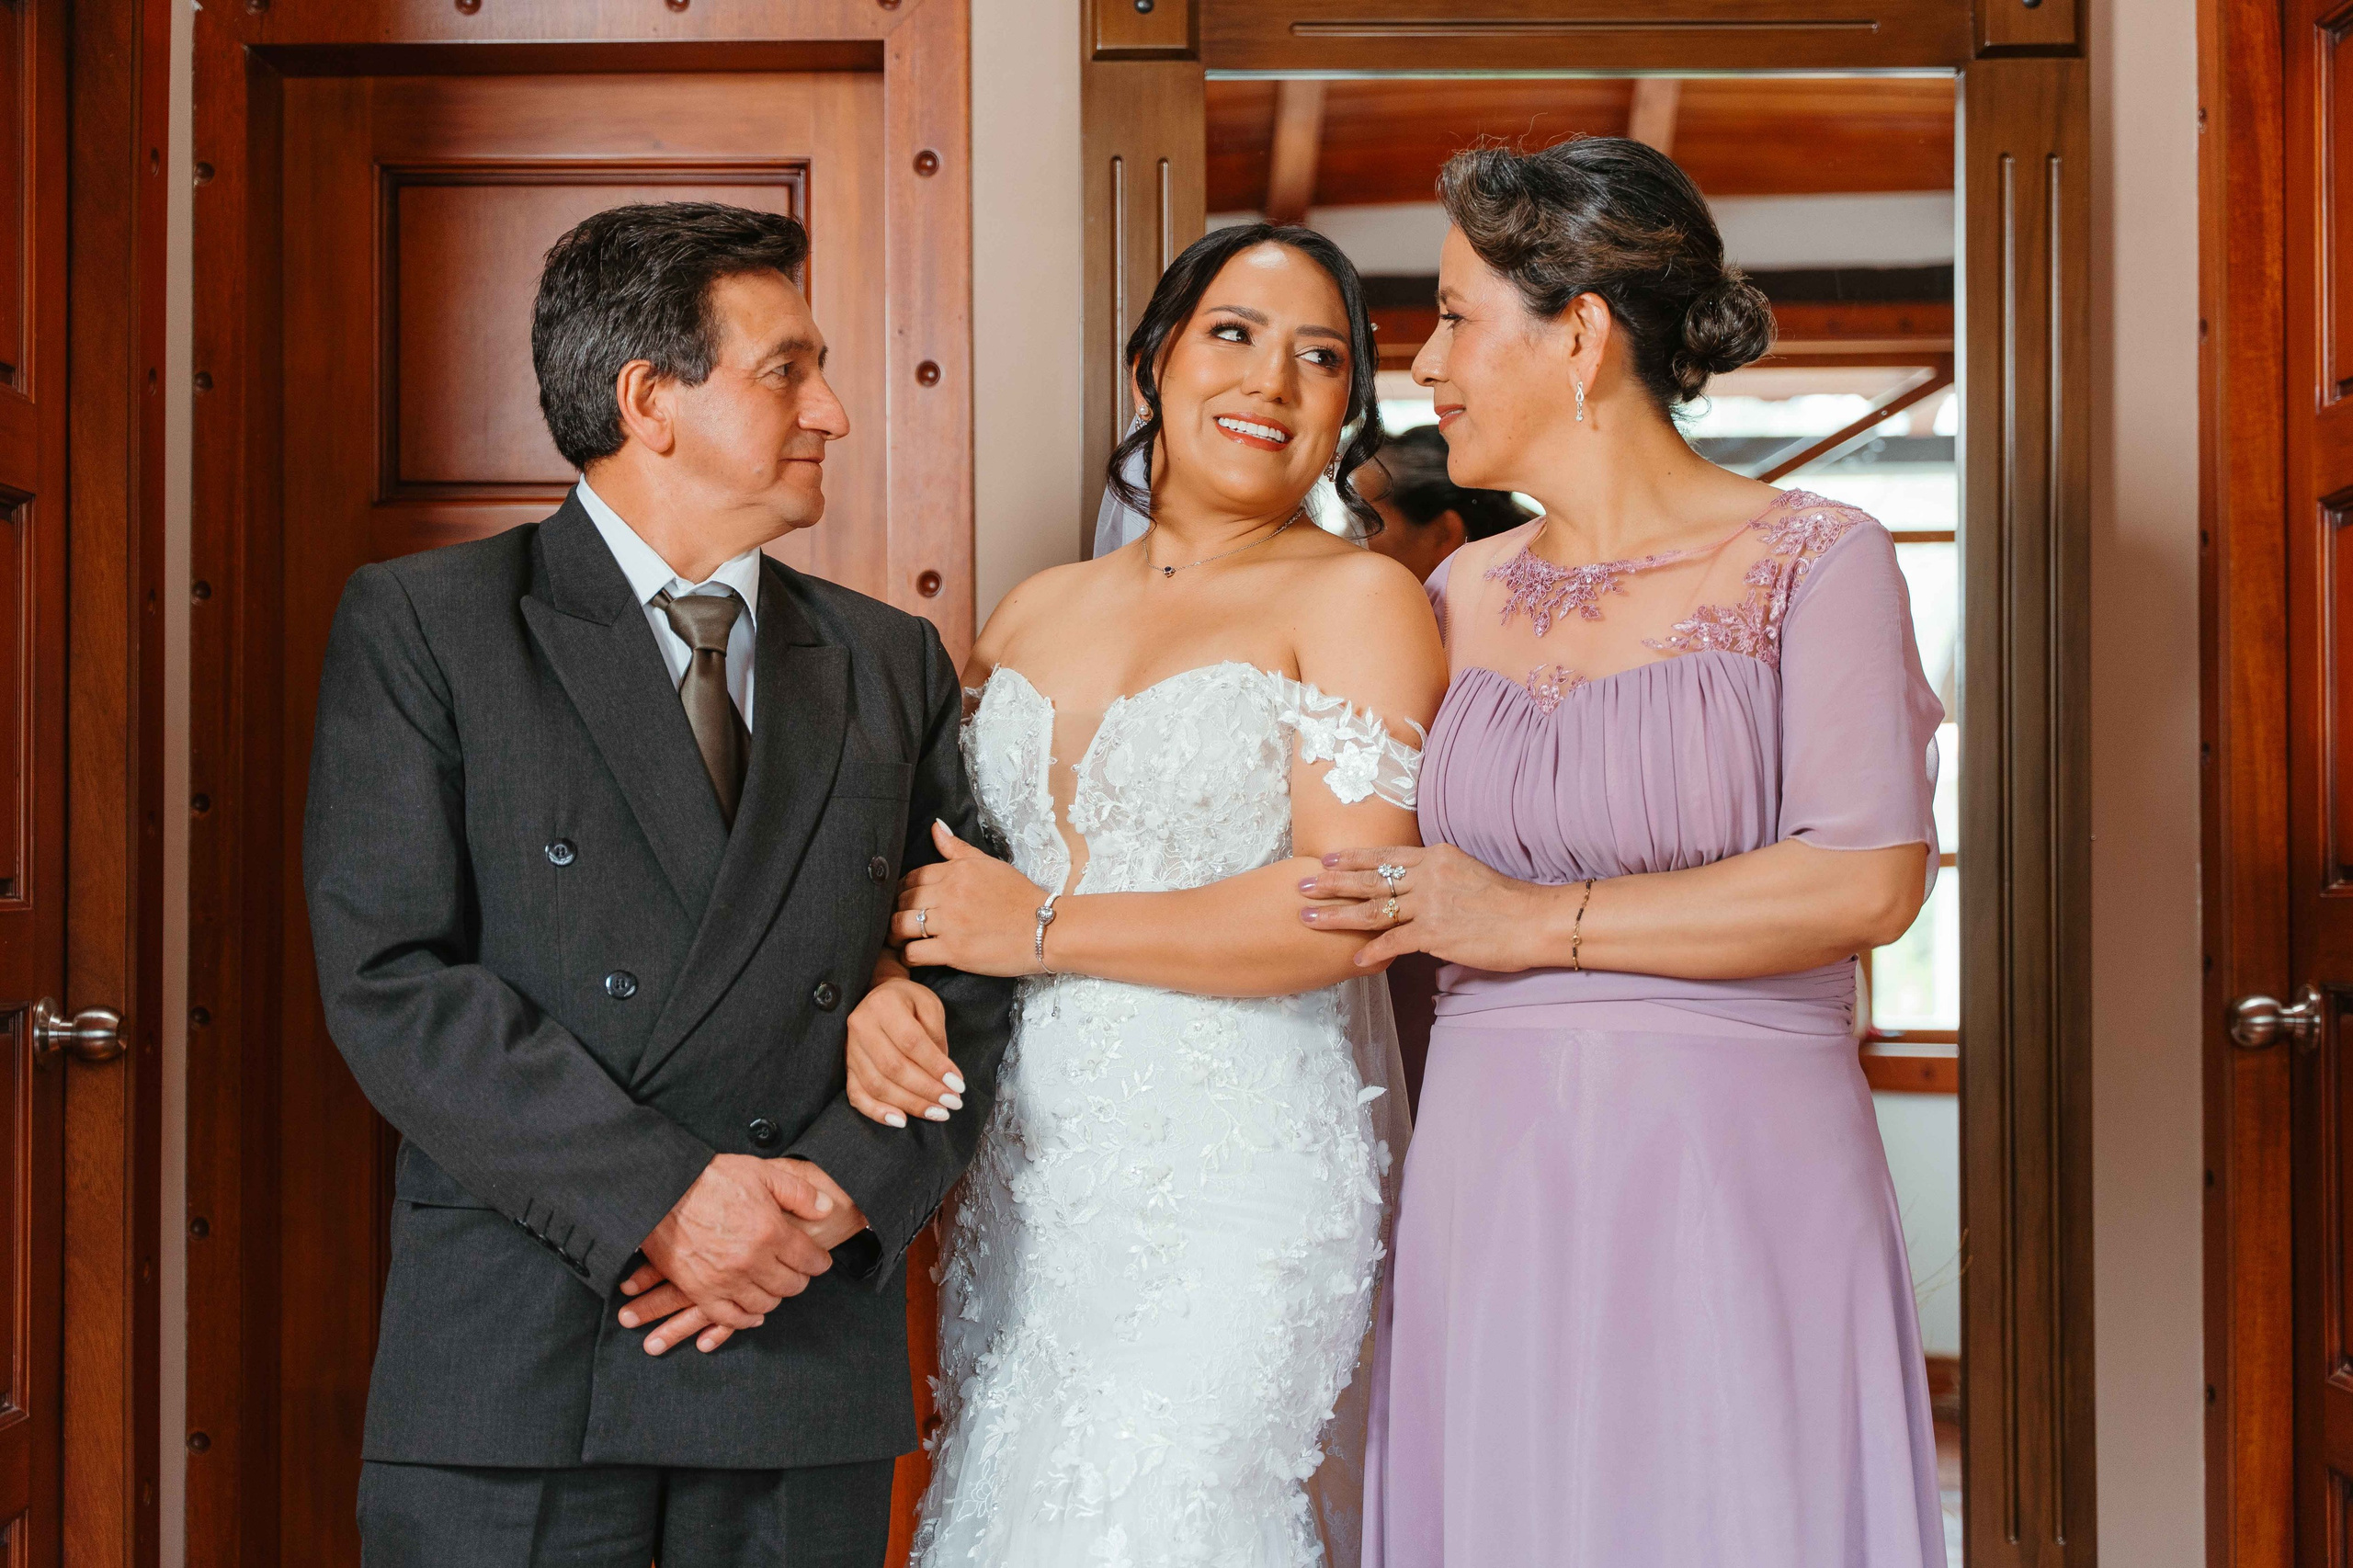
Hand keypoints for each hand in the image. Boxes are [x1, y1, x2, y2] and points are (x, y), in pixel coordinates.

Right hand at [616, 1155, 837, 1355]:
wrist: (663, 1189)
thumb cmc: (712, 1178)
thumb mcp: (762, 1172)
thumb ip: (800, 1193)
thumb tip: (827, 1209)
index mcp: (770, 1231)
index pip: (809, 1260)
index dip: (819, 1262)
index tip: (819, 1261)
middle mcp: (751, 1261)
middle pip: (791, 1285)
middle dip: (800, 1278)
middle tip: (798, 1271)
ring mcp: (725, 1280)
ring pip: (765, 1304)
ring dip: (774, 1297)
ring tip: (774, 1286)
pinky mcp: (701, 1291)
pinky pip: (730, 1318)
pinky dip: (745, 1320)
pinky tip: (753, 1312)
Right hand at [847, 973, 963, 1127]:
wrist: (877, 997)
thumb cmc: (908, 1002)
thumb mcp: (929, 1004)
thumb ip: (936, 1034)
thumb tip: (943, 1074)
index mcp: (883, 1005)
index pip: (911, 1042)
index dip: (935, 1066)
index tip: (958, 1084)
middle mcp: (861, 1026)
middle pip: (893, 1067)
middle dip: (926, 1090)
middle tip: (952, 1103)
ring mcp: (850, 1049)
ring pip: (877, 1085)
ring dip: (910, 1104)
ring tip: (937, 1113)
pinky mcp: (847, 1067)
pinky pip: (856, 1094)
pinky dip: (877, 1112)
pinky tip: (901, 1121)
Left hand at [892, 819, 1050, 976]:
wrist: (1045, 928)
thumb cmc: (1019, 897)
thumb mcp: (989, 864)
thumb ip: (957, 847)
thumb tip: (935, 827)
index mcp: (956, 871)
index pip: (912, 877)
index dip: (903, 890)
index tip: (905, 900)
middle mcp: (949, 894)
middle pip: (902, 900)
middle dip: (896, 910)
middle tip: (899, 920)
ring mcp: (950, 923)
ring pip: (901, 925)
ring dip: (895, 934)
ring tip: (900, 939)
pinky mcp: (953, 951)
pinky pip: (914, 952)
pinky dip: (907, 956)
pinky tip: (912, 955)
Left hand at [1297, 843, 1558, 972]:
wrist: (1534, 919)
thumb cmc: (1506, 902)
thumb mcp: (1468, 873)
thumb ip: (1438, 876)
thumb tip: (1415, 887)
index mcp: (1435, 857)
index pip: (1385, 856)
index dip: (1352, 858)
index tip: (1326, 859)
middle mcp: (1428, 875)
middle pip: (1370, 878)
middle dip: (1331, 883)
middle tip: (1301, 886)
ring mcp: (1431, 903)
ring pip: (1373, 908)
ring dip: (1337, 916)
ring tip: (1310, 919)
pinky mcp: (1437, 932)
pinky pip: (1395, 941)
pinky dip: (1374, 952)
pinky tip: (1355, 961)